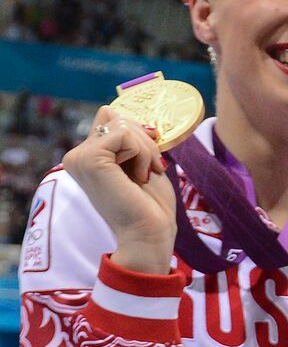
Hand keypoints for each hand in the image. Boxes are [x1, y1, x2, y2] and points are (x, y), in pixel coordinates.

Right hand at [62, 106, 175, 273]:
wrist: (149, 235)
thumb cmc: (150, 206)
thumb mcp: (141, 162)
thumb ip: (129, 138)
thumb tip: (119, 111)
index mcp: (88, 157)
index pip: (112, 118)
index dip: (138, 134)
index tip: (149, 163)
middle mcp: (77, 156)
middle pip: (116, 117)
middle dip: (144, 140)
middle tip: (151, 171)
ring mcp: (79, 158)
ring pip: (121, 123)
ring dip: (145, 148)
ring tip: (144, 175)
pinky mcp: (89, 159)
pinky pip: (123, 133)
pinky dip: (141, 152)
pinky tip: (139, 176)